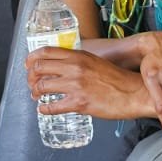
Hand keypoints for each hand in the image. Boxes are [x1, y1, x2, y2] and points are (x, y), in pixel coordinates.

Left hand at [25, 46, 153, 119]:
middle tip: (31, 82)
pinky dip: (44, 108)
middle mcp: (74, 68)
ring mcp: (76, 85)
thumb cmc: (117, 79)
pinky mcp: (79, 103)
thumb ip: (78, 62)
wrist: (133, 93)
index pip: (46, 51)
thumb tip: (62, 66)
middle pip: (39, 67)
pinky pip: (52, 106)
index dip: (31, 58)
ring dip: (35, 92)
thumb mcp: (95, 62)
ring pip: (42, 86)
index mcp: (79, 56)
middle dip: (30, 76)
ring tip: (37, 95)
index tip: (28, 65)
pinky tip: (43, 109)